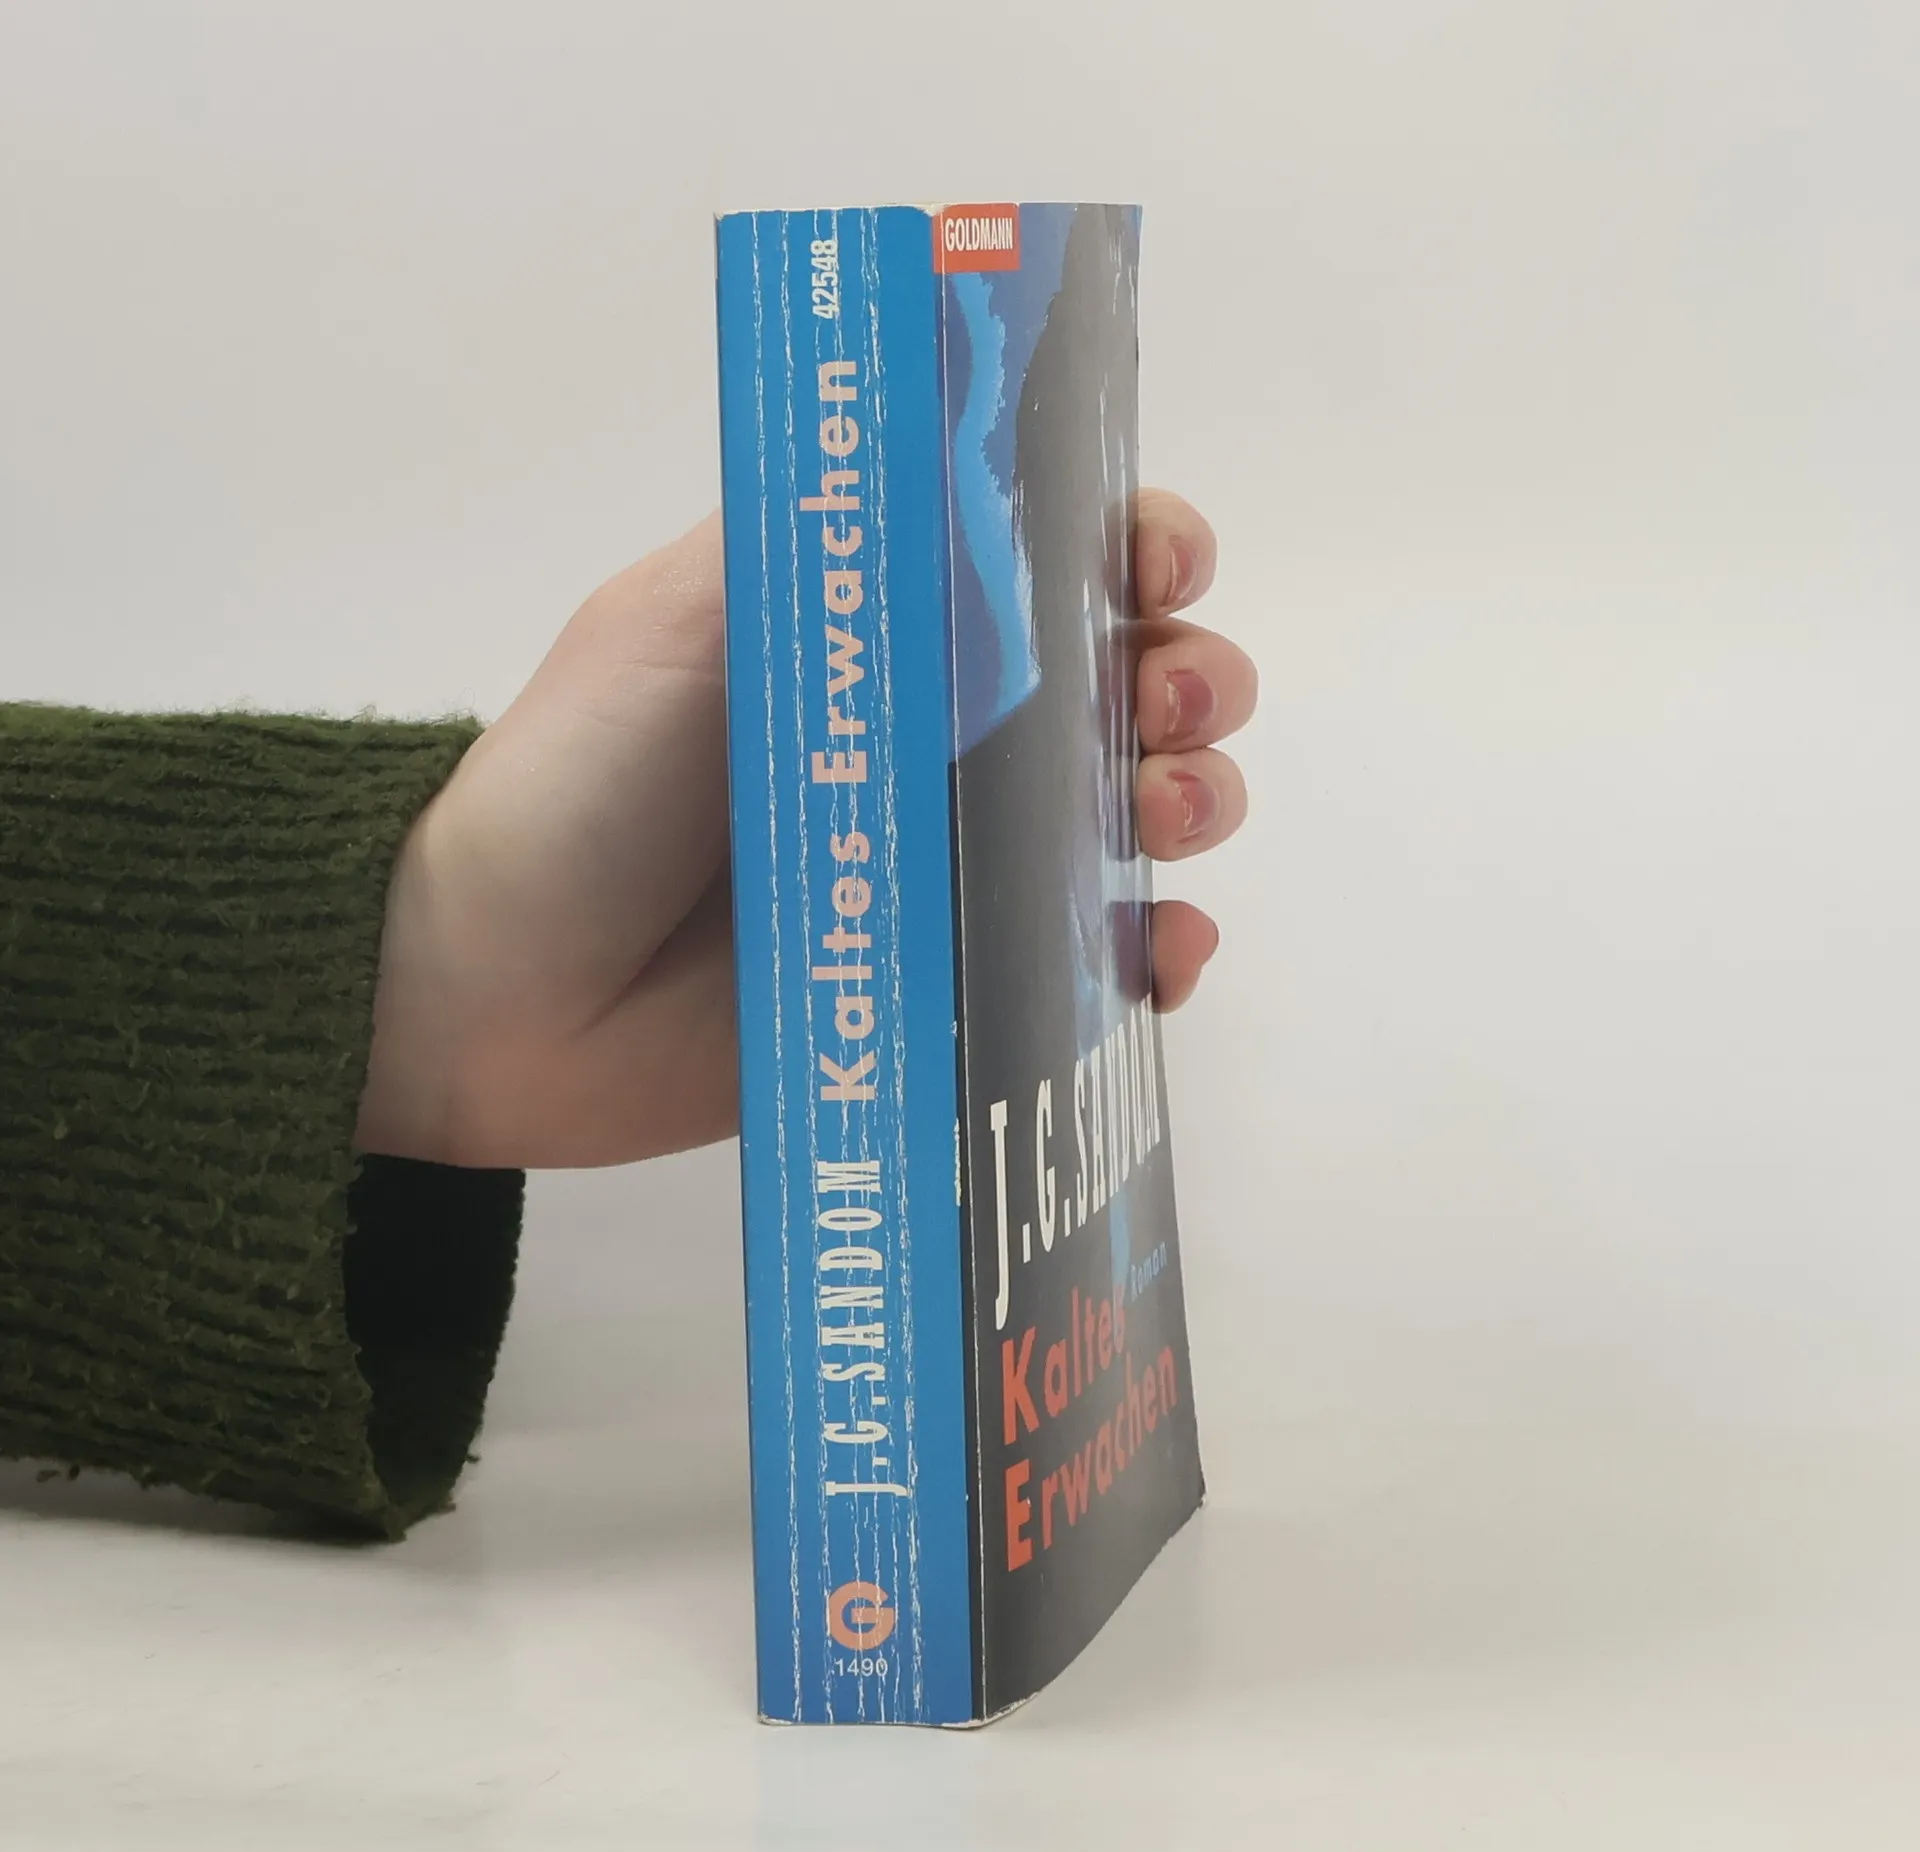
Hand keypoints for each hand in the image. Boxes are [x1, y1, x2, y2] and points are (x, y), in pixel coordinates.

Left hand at [355, 490, 1255, 1168]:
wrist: (499, 996)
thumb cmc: (578, 785)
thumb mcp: (682, 620)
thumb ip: (821, 534)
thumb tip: (969, 444)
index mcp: (891, 631)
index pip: (1055, 563)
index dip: (1136, 547)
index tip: (1155, 566)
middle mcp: (945, 743)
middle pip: (1128, 688)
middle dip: (1187, 681)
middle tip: (1159, 713)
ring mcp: (958, 872)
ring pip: (1132, 821)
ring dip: (1192, 802)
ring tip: (1168, 819)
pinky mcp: (956, 991)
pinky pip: (1091, 971)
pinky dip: (1154, 957)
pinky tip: (1162, 956)